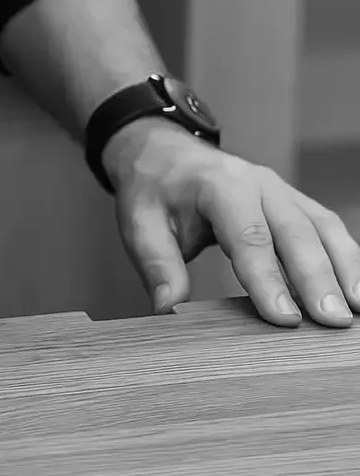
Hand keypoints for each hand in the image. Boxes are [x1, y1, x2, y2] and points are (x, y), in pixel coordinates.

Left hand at [102, 119, 359, 327]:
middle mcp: (259, 183)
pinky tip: (355, 289)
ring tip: (356, 311)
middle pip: (296, 232)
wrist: (163, 153)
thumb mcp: (138, 223)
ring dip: (343, 269)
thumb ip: (156, 265)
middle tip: (334, 322)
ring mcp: (281, 190)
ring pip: (323, 228)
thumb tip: (167, 308)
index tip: (284, 319)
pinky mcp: (293, 202)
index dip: (268, 279)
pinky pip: (326, 228)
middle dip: (318, 279)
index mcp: (220, 186)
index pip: (249, 236)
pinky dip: (346, 257)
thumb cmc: (153, 189)